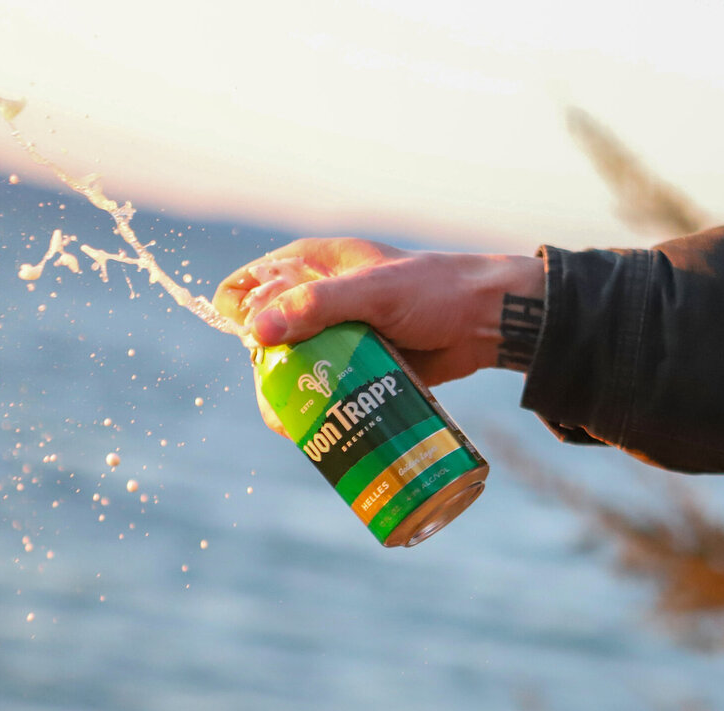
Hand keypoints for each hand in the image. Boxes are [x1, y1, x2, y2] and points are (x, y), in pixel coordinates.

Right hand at [212, 237, 544, 434]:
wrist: (482, 323)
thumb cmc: (433, 292)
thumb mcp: (375, 292)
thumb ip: (317, 305)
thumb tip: (257, 331)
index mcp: (309, 266)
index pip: (246, 288)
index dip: (242, 319)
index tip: (261, 347)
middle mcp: (313, 299)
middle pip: (263, 339)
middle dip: (265, 372)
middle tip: (278, 401)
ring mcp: (332, 335)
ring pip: (288, 369)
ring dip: (285, 397)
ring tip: (293, 426)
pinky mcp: (351, 366)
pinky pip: (319, 388)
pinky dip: (311, 409)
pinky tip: (312, 431)